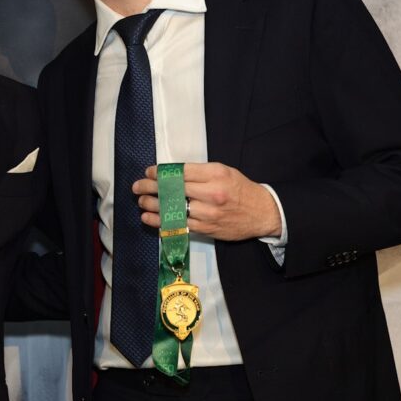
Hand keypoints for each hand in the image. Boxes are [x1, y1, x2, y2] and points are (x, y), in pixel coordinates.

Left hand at [132, 162, 281, 240]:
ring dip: (152, 205)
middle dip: (151, 188)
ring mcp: (208, 213)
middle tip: (138, 186)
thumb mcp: (224, 172)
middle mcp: (211, 193)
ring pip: (173, 209)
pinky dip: (161, 222)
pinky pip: (178, 225)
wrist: (263, 213)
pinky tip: (149, 217)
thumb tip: (171, 173)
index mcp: (215, 175)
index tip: (149, 172)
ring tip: (141, 201)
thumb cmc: (241, 190)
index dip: (160, 172)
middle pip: (173, 190)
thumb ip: (200, 172)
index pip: (180, 172)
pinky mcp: (206, 228)